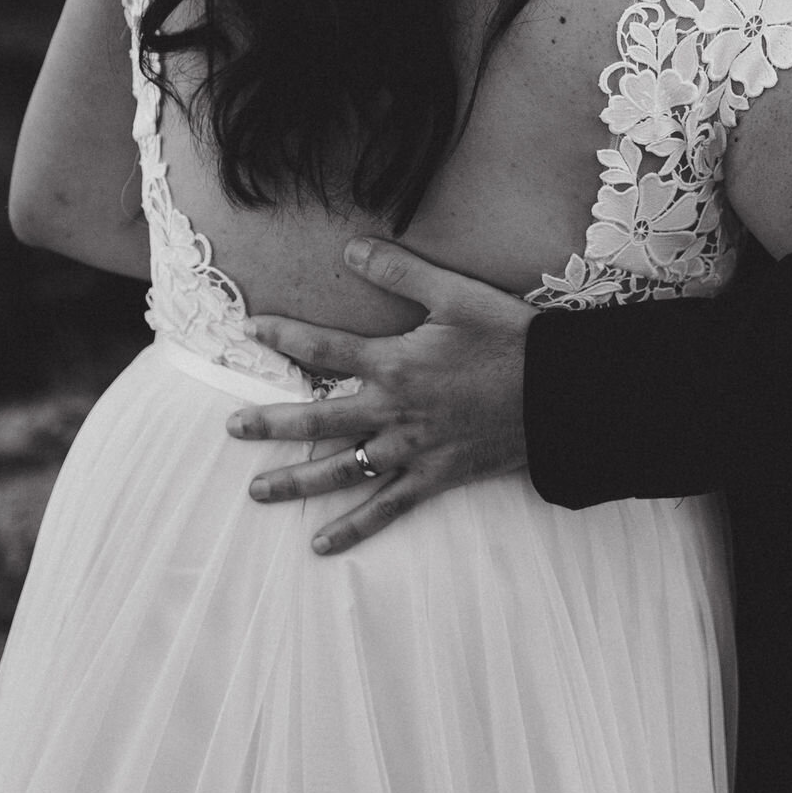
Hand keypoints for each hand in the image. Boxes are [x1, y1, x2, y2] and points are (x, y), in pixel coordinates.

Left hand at [227, 240, 532, 556]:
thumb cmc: (510, 338)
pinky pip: (386, 510)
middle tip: (231, 427)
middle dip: (271, 423)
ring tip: (257, 491)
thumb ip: (400, 272)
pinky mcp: (434, 478)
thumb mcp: (456, 294)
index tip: (248, 330)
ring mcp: (411, 451)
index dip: (283, 336)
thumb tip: (351, 246)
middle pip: (318, 419)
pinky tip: (322, 546)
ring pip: (341, 471)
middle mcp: (393, 411)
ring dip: (296, 482)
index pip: (324, 349)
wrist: (560, 393)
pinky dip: (354, 529)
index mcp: (395, 363)